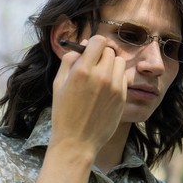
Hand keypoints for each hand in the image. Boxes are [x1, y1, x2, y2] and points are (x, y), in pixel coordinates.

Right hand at [51, 35, 126, 155]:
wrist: (77, 141)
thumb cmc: (64, 113)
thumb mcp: (58, 84)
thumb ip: (70, 60)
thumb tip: (82, 46)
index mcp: (83, 70)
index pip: (99, 41)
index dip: (94, 43)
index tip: (91, 50)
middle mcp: (102, 76)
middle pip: (110, 51)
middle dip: (102, 55)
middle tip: (94, 66)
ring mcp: (115, 87)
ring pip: (119, 63)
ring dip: (111, 65)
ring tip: (101, 77)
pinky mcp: (123, 98)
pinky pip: (124, 78)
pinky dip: (117, 79)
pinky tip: (106, 89)